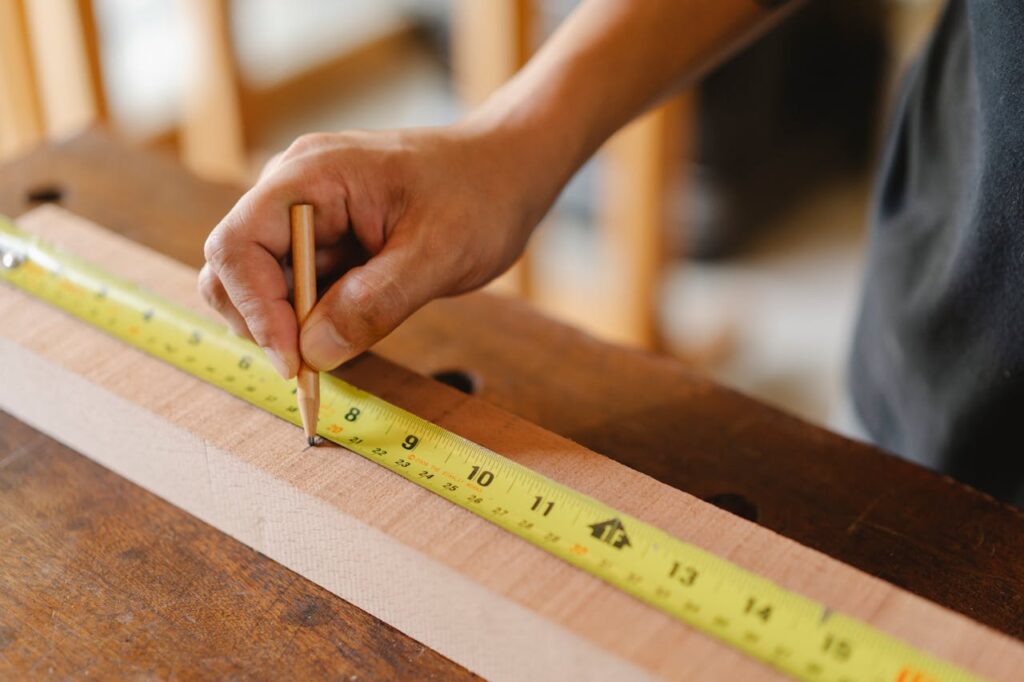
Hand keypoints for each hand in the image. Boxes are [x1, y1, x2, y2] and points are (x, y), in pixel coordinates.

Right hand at [199, 124, 553, 377]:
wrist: (506, 172)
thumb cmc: (481, 196)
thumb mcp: (440, 254)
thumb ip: (376, 302)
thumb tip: (313, 352)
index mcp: (312, 176)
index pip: (237, 245)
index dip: (254, 310)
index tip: (294, 361)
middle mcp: (294, 191)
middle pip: (234, 269)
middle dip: (267, 322)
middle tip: (318, 361)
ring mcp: (306, 216)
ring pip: (261, 286)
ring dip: (291, 325)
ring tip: (351, 334)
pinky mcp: (323, 240)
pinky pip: (295, 289)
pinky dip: (312, 320)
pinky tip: (355, 324)